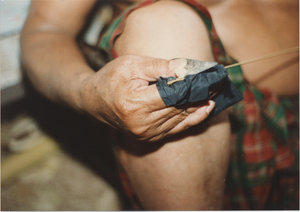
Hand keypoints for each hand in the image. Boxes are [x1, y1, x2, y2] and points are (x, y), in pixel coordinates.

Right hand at [79, 55, 214, 140]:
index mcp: (135, 103)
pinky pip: (175, 129)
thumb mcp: (131, 64)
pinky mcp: (148, 137)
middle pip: (179, 107)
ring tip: (214, 94)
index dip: (193, 86)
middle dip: (199, 95)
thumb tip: (185, 69)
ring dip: (198, 107)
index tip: (210, 78)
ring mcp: (145, 133)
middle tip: (217, 84)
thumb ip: (159, 66)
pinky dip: (191, 119)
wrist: (93, 100)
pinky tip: (204, 110)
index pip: (174, 94)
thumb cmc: (111, 78)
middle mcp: (141, 123)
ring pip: (180, 119)